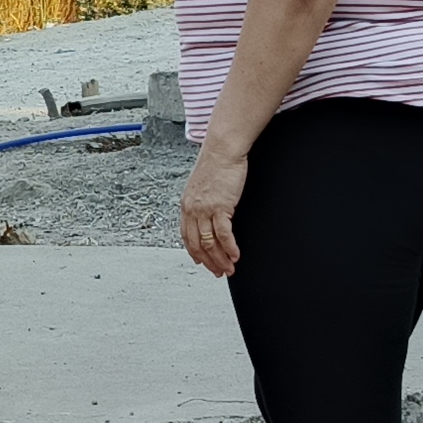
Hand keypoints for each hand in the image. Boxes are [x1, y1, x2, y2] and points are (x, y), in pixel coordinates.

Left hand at [178, 140, 246, 276]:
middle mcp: (192, 210)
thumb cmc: (216, 165)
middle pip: (198, 244)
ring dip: (221, 259)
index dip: (195, 253)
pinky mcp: (220, 207)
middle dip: (209, 262)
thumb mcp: (203, 187)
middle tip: (219, 272)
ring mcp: (205, 209)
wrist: (223, 150)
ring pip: (210, 243)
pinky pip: (224, 235)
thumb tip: (209, 216)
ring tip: (230, 268)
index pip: (187, 237)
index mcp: (186, 205)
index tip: (202, 263)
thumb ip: (202, 203)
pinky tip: (236, 255)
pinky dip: (230, 248)